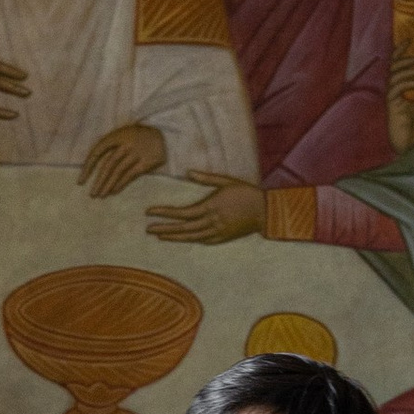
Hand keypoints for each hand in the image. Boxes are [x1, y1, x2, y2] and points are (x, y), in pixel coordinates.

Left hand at [80, 118, 167, 198]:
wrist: (164, 134)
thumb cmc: (137, 137)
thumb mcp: (122, 135)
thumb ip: (109, 147)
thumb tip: (92, 168)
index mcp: (116, 135)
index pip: (97, 152)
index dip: (87, 168)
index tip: (81, 181)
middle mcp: (126, 143)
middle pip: (108, 164)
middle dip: (99, 181)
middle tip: (92, 194)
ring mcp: (137, 152)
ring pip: (118, 171)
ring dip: (108, 185)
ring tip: (101, 195)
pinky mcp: (148, 161)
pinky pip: (131, 175)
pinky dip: (121, 184)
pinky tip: (114, 191)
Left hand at [148, 171, 266, 244]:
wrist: (265, 211)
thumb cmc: (246, 192)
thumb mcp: (226, 181)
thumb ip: (207, 178)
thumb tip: (188, 172)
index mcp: (210, 207)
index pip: (182, 213)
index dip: (164, 213)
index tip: (149, 212)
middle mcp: (212, 222)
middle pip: (183, 228)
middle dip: (164, 229)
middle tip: (148, 229)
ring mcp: (217, 232)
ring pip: (191, 237)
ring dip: (174, 237)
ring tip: (160, 236)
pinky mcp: (223, 238)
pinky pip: (202, 240)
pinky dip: (190, 240)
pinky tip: (181, 238)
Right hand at [386, 42, 413, 152]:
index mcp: (402, 91)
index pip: (398, 67)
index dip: (400, 52)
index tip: (408, 40)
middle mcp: (395, 93)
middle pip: (393, 68)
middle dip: (404, 59)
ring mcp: (392, 99)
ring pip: (394, 76)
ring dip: (407, 69)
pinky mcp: (391, 105)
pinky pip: (395, 88)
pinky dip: (407, 83)